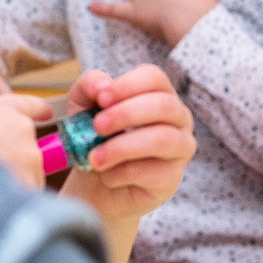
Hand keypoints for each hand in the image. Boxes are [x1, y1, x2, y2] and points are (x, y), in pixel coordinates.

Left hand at [60, 64, 197, 220]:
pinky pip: (152, 171)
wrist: (96, 184)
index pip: (154, 78)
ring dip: (122, 147)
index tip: (101, 98)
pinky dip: (122, 173)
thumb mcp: (83, 108)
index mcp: (158, 93)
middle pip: (163, 105)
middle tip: (97, 126)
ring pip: (161, 139)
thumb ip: (88, 87)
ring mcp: (180, 147)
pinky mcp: (173, 177)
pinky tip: (107, 175)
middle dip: (125, 114)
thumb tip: (101, 86)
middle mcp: (177, 117)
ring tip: (95, 157)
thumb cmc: (96, 139)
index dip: (128, 85)